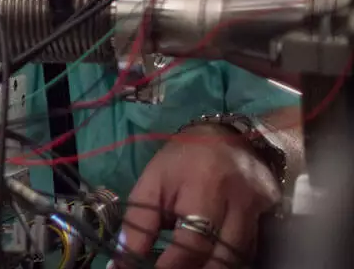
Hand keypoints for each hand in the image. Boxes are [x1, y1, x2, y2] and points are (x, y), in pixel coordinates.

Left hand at [116, 125, 280, 268]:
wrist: (227, 137)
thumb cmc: (184, 159)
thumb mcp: (154, 180)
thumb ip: (139, 221)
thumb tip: (123, 259)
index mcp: (203, 185)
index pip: (192, 243)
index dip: (171, 267)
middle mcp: (237, 200)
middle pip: (221, 259)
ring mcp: (258, 211)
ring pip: (239, 260)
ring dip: (211, 268)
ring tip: (189, 265)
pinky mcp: (270, 217)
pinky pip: (251, 252)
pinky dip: (229, 261)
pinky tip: (210, 260)